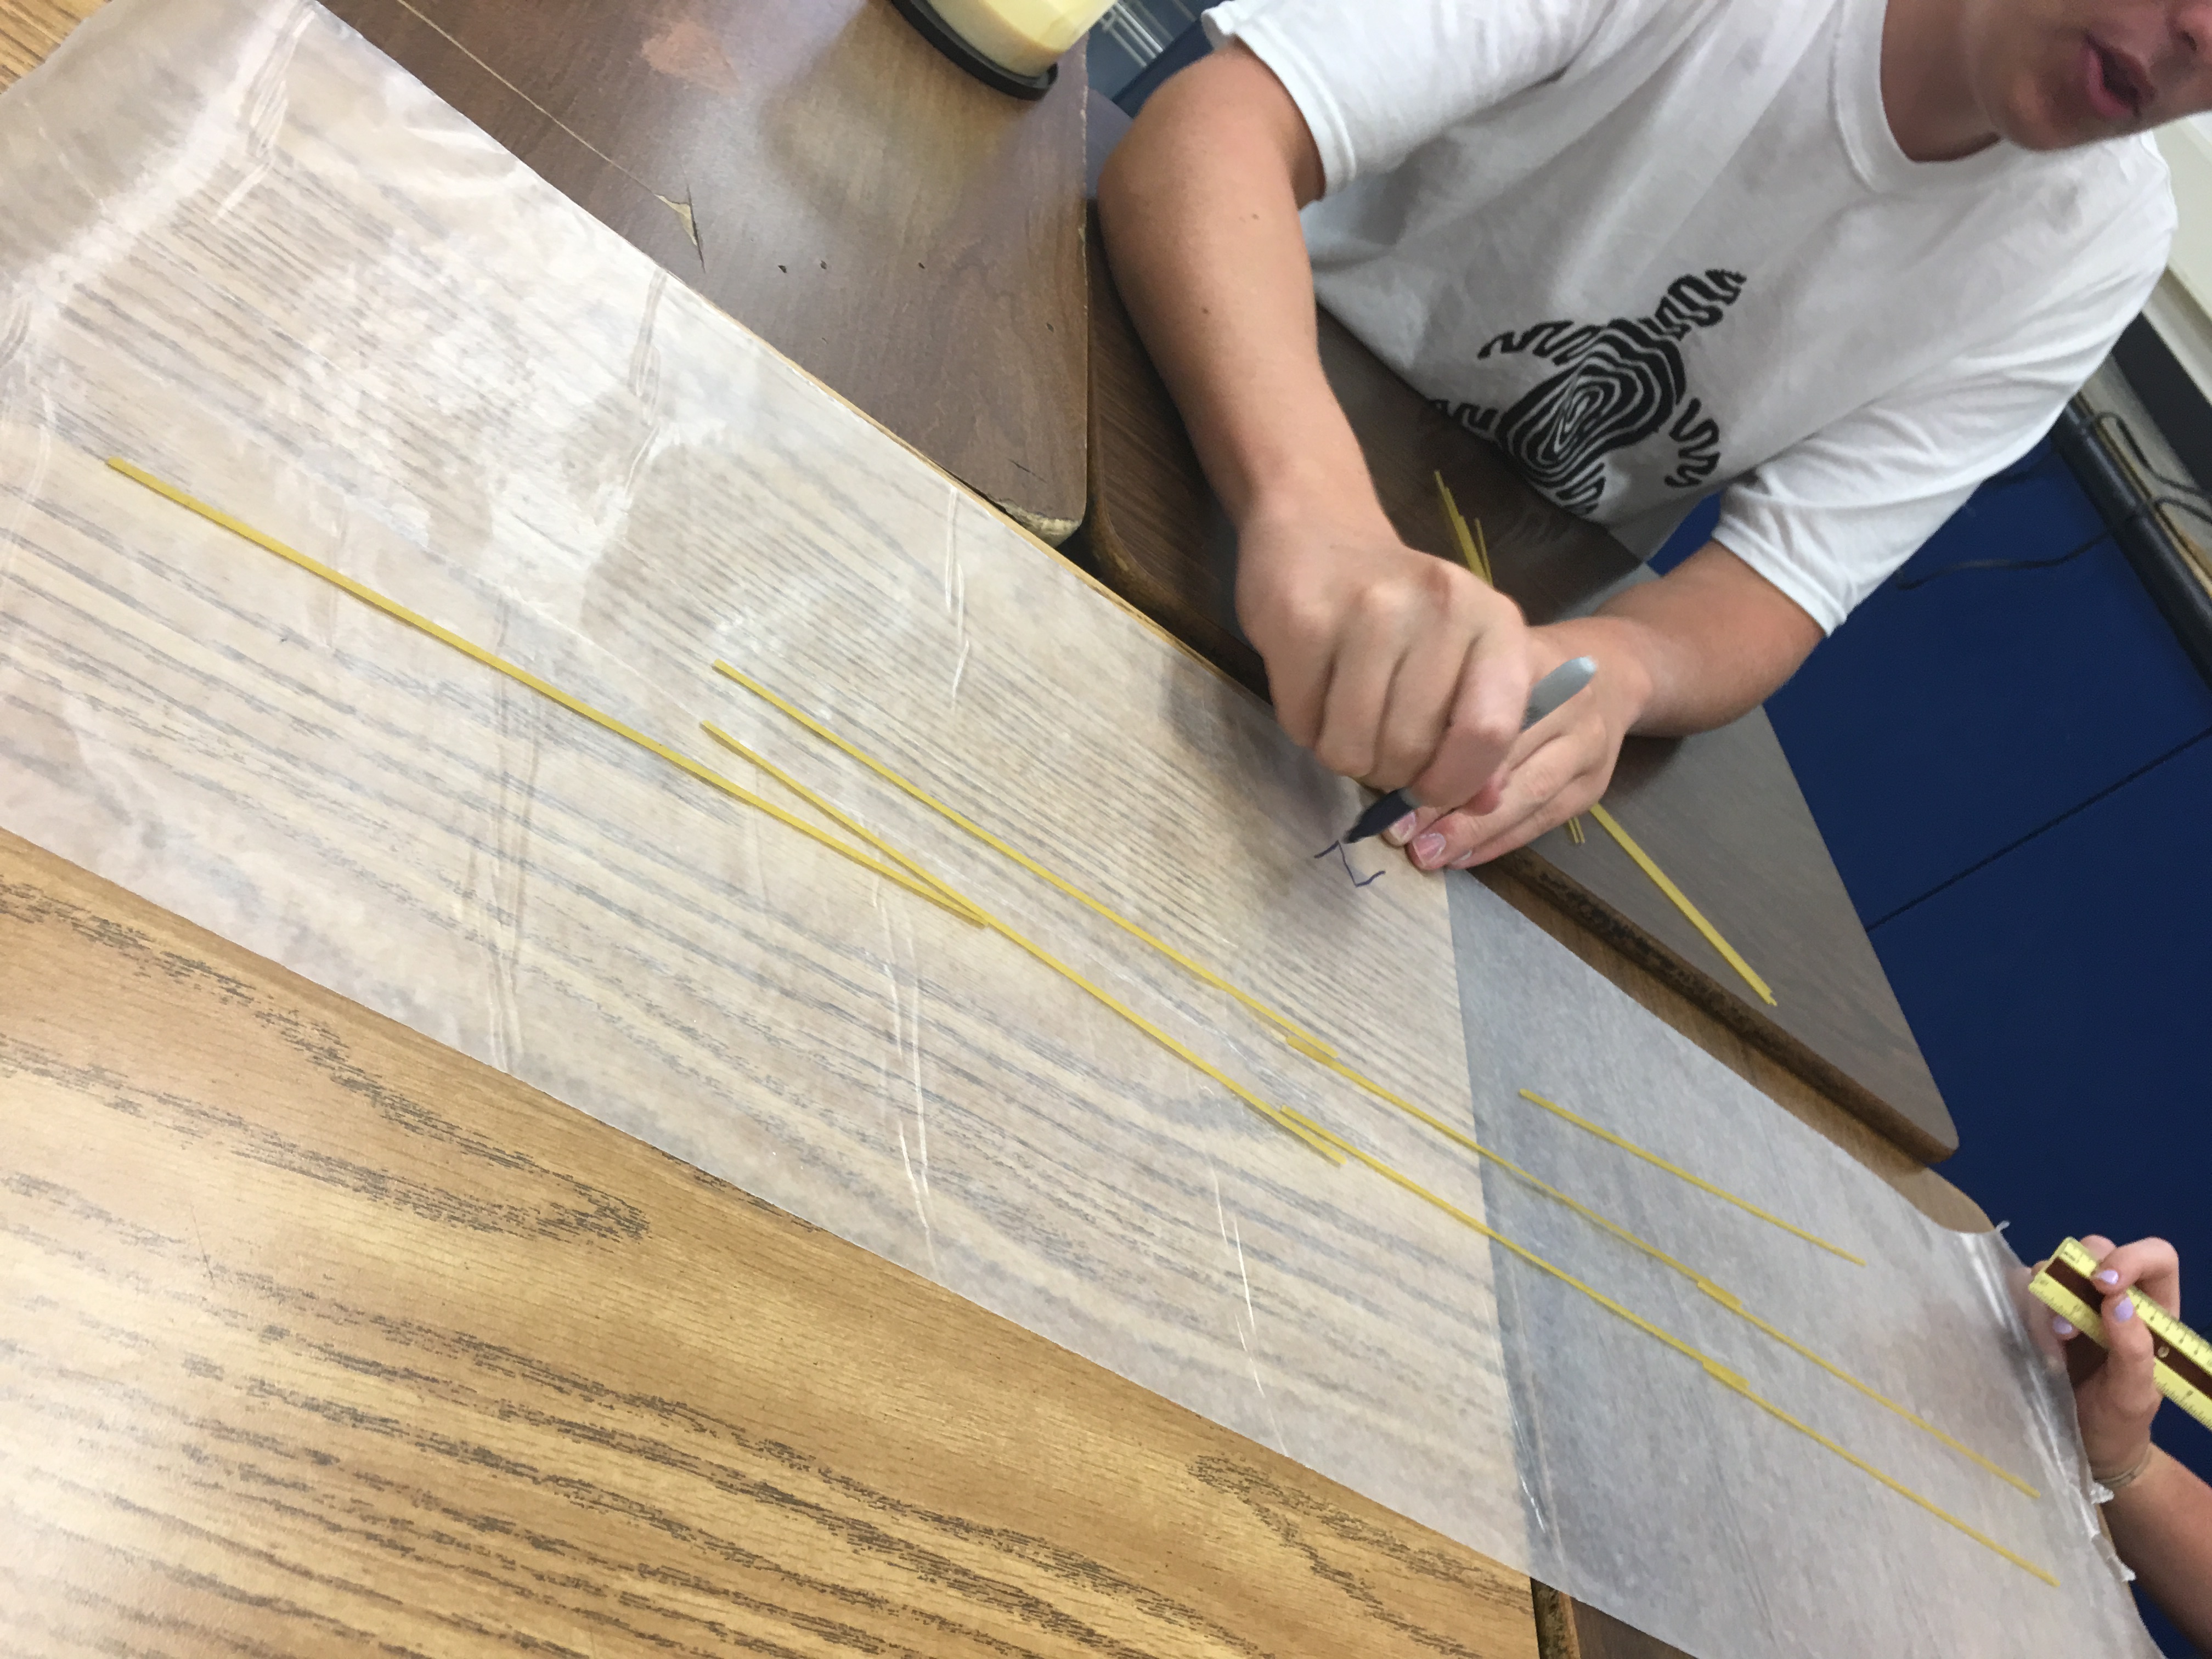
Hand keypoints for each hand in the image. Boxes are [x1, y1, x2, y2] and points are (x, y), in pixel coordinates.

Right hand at [1237, 503, 1531, 813]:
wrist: (1320, 530)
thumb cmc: (1401, 608)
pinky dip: (1303, 726)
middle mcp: (1438, 607)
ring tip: (1343, 714)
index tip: (1431, 788)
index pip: (1488, 731)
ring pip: (1350, 748)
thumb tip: (1485, 804)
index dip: (1456, 781)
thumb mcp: (1460, 656)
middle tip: (1377, 742)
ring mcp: (1367, 609)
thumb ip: (1482, 729)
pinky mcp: (1301, 620)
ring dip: (1341, 752)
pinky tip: (1312, 687)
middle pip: (1410, 750)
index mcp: (1493, 621)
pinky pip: (1301, 725)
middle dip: (1387, 770)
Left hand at [1383, 620, 1651, 869]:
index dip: (1437, 754)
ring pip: (1529, 794)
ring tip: (1425, 853)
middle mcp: (1568, 695)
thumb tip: (1386, 766)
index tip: (1390, 786)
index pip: (1483, 709)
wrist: (1610, 672)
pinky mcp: (1596, 782)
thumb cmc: (1520, 667)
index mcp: (1526, 654)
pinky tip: (1460, 855)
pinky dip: (1499, 842)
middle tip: (1397, 831)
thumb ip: (1443, 702)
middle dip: (1445, 800)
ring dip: (1472, 830)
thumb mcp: (1481, 660)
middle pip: (1506, 754)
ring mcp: (1589, 741)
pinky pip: (1545, 820)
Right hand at [2043, 1234, 2179, 1479]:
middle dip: (2076, 1277)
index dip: (2130, 1258)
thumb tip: (2117, 1301)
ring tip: (2052, 1349)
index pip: (2155, 1257)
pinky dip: (2025, 1311)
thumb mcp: (2135, 1396)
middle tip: (2066, 1325)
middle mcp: (2114, 1296)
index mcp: (2154, 1310)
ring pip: (2055, 1267)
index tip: (2103, 1286)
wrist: (2084, 1444)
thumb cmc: (2119, 1422)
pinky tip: (2036, 1346)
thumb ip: (2134, 1351)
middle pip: (2097, 1250)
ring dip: (2048, 1302)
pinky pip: (2024, 1288)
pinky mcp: (2041, 1311)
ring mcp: (2074, 1300)